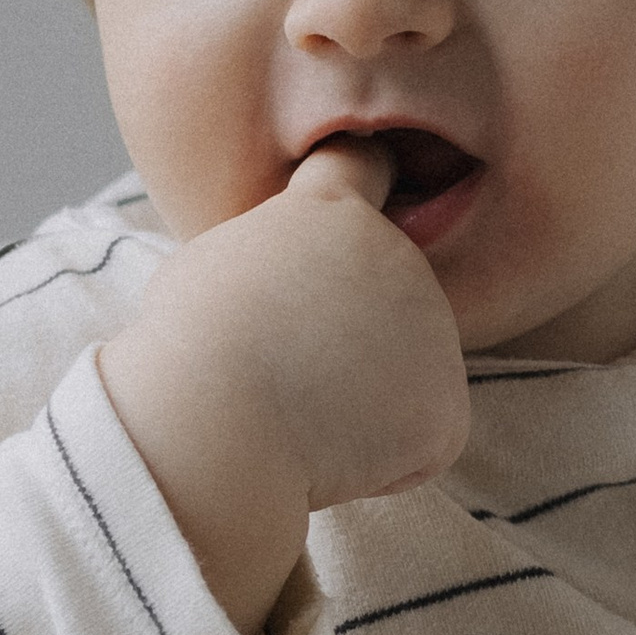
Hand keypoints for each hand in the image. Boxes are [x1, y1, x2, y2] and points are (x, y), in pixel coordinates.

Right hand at [99, 141, 469, 634]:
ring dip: (358, 404)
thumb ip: (275, 262)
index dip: (360, 184)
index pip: (364, 170)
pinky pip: (415, 444)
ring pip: (398, 378)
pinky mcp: (448, 411)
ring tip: (293, 411)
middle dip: (345, 339)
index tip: (363, 183)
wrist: (213, 418)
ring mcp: (434, 334)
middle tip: (278, 369)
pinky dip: (377, 464)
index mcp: (334, 213)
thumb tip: (288, 291)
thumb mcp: (215, 269)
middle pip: (382, 300)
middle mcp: (400, 259)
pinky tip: (327, 452)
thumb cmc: (187, 349)